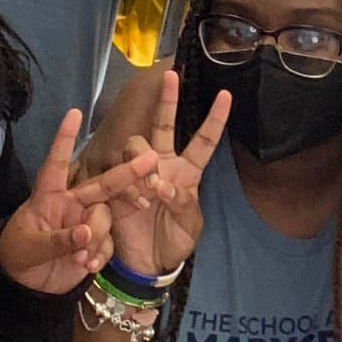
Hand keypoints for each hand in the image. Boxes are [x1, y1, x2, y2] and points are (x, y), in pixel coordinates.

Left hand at [0, 108, 156, 293]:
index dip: (64, 139)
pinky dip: (100, 254)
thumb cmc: (18, 256)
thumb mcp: (31, 247)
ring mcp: (85, 223)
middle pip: (101, 184)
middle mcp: (71, 204)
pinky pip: (107, 243)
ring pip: (106, 217)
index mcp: (48, 196)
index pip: (56, 163)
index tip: (74, 114)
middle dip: (126, 173)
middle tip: (151, 159)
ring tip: (80, 258)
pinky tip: (87, 266)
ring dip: (98, 235)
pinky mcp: (95, 244)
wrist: (29, 288)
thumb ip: (58, 240)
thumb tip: (85, 232)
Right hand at [102, 71, 231, 285]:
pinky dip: (125, 189)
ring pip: (134, 145)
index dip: (215, 119)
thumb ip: (182, 203)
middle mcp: (162, 166)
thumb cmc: (174, 242)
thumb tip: (163, 185)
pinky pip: (115, 174)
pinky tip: (135, 206)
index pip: (204, 141)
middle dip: (167, 101)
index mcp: (187, 173)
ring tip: (149, 193)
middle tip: (170, 76)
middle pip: (162, 127)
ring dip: (141, 163)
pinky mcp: (115, 187)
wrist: (147, 265)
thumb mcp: (189, 226)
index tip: (226, 94)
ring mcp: (137, 174)